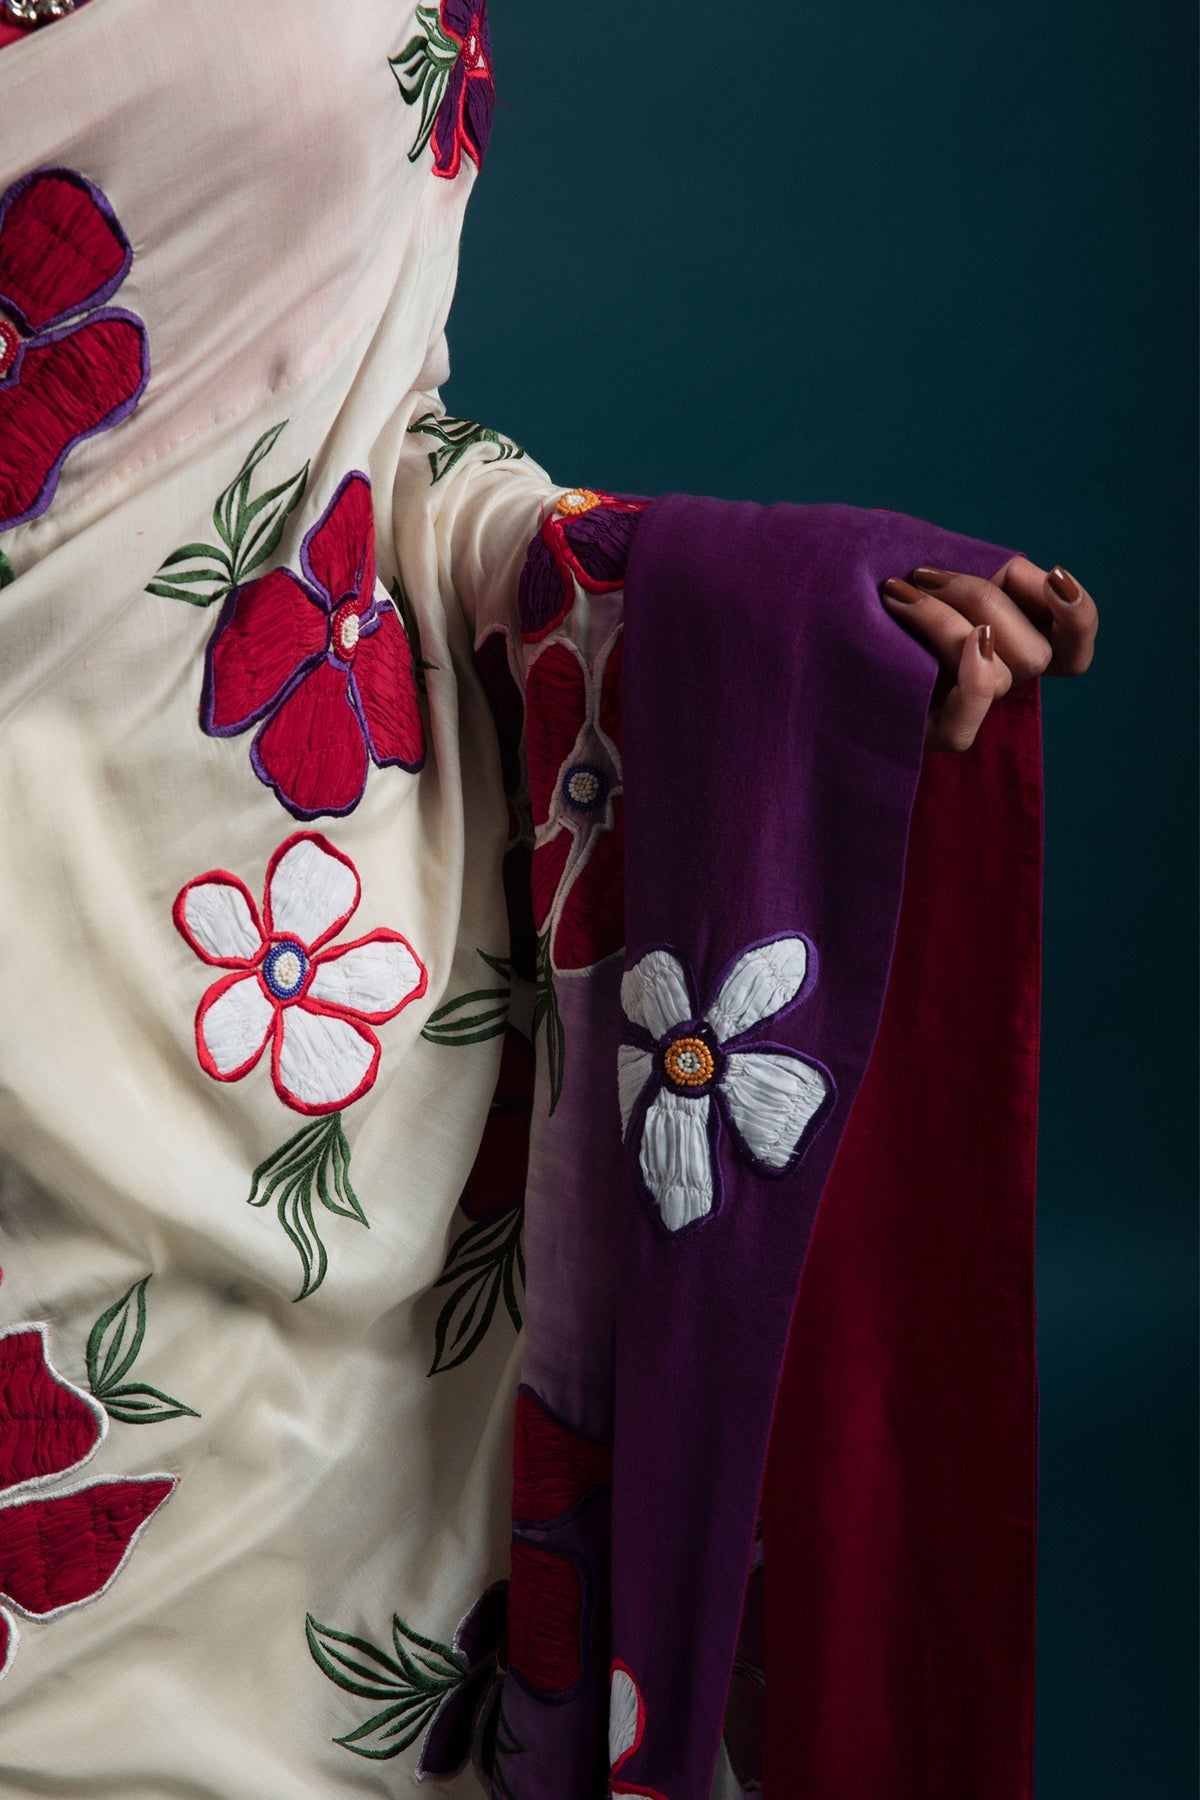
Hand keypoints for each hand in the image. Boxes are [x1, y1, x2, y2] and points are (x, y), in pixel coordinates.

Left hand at [881, 558, 1097, 750]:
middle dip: (984, 598)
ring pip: (1001, 676)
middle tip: (924, 574)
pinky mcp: (930, 737)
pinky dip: (967, 680)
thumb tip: (1035, 574)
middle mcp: (996, 681)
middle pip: (1036, 655)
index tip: (1053, 575)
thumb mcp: (940, 566)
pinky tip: (935, 635)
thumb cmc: (874, 586)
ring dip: (946, 621)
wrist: (816, 619)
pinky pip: (965, 728)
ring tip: (896, 593)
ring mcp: (966, 712)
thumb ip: (993, 570)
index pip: (1073, 649)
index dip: (1079, 617)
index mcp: (1009, 640)